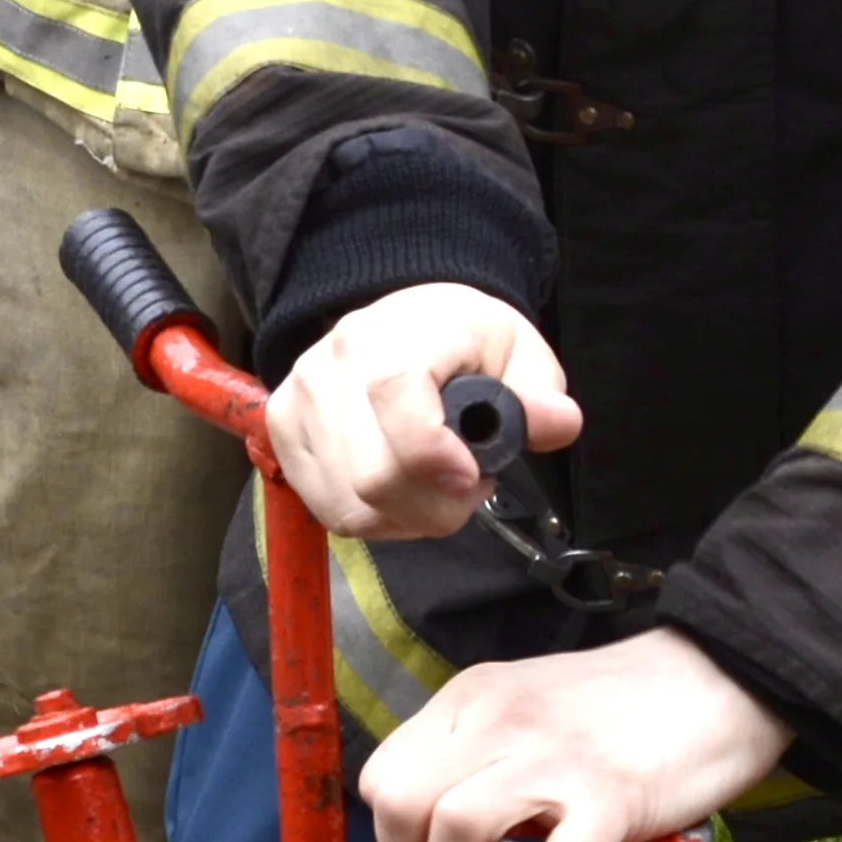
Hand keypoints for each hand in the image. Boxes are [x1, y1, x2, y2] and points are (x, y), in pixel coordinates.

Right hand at [268, 283, 579, 540]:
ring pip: (352, 505)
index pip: (394, 395)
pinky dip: (377, 518)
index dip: (432, 453)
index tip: (471, 477)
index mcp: (397, 331)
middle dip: (438, 504)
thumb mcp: (517, 352)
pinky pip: (330, 510)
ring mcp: (301, 399)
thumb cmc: (463, 341)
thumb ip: (538, 393)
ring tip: (437, 483)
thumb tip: (556, 422)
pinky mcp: (284, 432)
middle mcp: (334, 363)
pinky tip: (402, 491)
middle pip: (373, 475)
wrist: (402, 322)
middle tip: (470, 482)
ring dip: (410, 517)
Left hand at [358, 628, 793, 841]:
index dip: (396, 829)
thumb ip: (478, 746)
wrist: (721, 677)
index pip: (382, 776)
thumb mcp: (526, 701)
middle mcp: (500, 720)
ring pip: (455, 830)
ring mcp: (553, 758)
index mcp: (473, 696)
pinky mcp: (610, 799)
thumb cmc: (623, 703)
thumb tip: (439, 819)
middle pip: (401, 806)